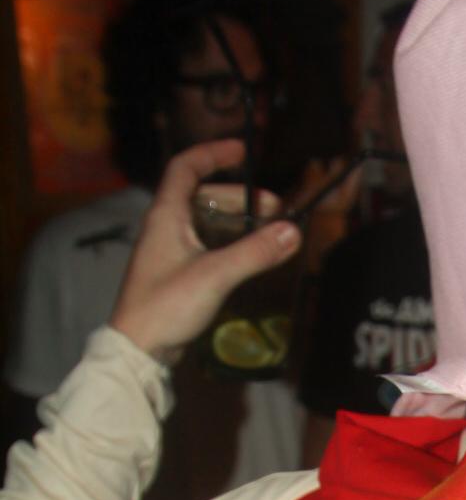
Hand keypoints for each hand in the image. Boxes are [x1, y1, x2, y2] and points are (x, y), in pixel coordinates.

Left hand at [109, 140, 300, 364]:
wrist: (139, 348)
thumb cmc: (167, 305)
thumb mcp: (214, 275)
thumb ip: (254, 252)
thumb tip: (293, 231)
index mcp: (166, 215)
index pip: (186, 167)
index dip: (213, 153)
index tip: (243, 152)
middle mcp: (166, 226)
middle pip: (204, 196)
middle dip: (241, 198)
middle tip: (275, 210)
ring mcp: (170, 251)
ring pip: (207, 223)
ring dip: (238, 222)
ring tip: (269, 232)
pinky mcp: (177, 273)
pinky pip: (207, 246)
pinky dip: (230, 244)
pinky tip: (250, 256)